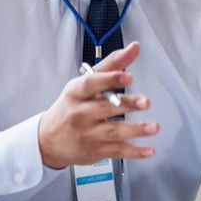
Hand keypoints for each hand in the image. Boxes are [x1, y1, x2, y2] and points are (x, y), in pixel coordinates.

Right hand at [38, 42, 158, 169]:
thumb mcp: (84, 84)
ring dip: (136, 130)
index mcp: (76, 93)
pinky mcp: (95, 151)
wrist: (47, 141)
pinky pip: (117, 151)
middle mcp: (80, 114)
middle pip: (105, 108)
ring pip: (113, 132)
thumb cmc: (70, 108)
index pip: (92, 84)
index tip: (127, 76)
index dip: (110, 79)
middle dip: (127, 105)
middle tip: (146, 102)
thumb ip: (111, 66)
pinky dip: (134, 152)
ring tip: (153, 127)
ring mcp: (87, 134)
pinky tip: (149, 151)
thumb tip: (134, 48)